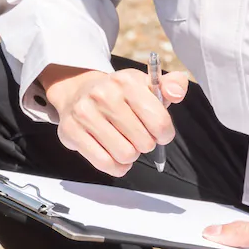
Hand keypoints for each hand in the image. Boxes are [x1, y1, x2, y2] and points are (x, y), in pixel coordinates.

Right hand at [40, 63, 188, 177]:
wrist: (77, 93)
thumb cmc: (118, 94)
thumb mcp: (145, 85)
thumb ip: (171, 85)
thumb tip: (177, 92)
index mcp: (127, 81)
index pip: (160, 122)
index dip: (164, 134)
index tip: (159, 133)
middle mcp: (104, 94)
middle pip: (144, 142)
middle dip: (145, 145)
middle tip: (138, 137)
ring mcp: (85, 113)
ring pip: (125, 155)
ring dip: (130, 156)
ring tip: (125, 145)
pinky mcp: (71, 131)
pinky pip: (105, 163)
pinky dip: (115, 166)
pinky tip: (114, 157)